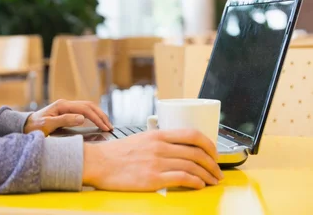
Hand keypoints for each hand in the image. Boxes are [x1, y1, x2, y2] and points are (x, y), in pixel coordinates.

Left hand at [24, 99, 112, 135]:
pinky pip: (83, 111)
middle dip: (101, 115)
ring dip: (98, 114)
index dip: (97, 118)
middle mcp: (66, 103)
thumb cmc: (35, 126)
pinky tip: (97, 121)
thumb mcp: (48, 124)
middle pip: (89, 106)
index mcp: (63, 105)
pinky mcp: (66, 111)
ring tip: (106, 124)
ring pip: (87, 107)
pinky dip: (92, 115)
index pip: (85, 109)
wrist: (25, 125)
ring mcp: (67, 107)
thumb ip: (65, 120)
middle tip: (110, 126)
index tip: (105, 127)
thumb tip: (82, 118)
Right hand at [82, 129, 223, 191]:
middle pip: (197, 152)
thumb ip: (160, 141)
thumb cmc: (119, 153)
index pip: (192, 134)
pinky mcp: (153, 178)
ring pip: (193, 166)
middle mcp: (161, 146)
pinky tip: (199, 185)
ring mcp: (158, 162)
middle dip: (213, 163)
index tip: (215, 153)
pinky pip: (182, 179)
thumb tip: (177, 146)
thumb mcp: (142, 139)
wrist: (100, 162)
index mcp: (159, 134)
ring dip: (207, 175)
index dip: (209, 144)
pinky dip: (195, 182)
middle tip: (218, 171)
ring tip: (212, 181)